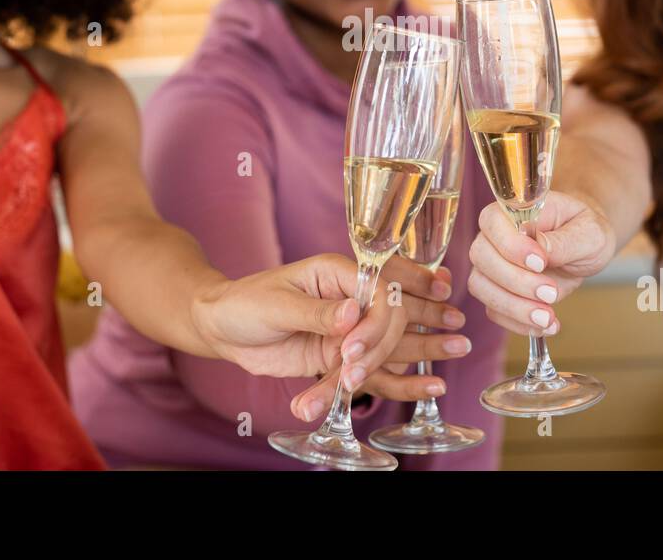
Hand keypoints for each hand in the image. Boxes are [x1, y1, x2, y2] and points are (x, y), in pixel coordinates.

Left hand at [190, 252, 459, 384]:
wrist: (222, 328)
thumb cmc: (245, 304)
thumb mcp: (276, 305)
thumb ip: (315, 311)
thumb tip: (352, 314)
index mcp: (339, 272)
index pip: (378, 292)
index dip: (375, 323)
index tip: (353, 352)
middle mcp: (351, 298)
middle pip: (391, 319)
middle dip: (387, 348)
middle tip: (366, 373)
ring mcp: (348, 329)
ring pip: (389, 345)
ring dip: (416, 361)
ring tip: (441, 384)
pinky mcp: (340, 356)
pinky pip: (370, 371)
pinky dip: (394, 385)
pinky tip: (428, 389)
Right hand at [467, 192, 613, 336]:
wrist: (583, 247)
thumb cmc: (583, 230)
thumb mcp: (589, 232)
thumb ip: (567, 239)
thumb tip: (542, 248)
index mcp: (513, 211)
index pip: (493, 222)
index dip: (511, 245)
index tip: (541, 262)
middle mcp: (494, 237)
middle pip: (482, 258)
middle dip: (516, 281)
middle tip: (551, 293)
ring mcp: (492, 266)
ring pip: (482, 287)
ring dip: (514, 307)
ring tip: (548, 318)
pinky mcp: (497, 291)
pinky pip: (494, 310)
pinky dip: (518, 323)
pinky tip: (546, 326)